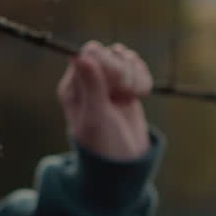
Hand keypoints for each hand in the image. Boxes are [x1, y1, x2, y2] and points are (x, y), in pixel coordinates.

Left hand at [57, 41, 152, 160]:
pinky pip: (137, 67)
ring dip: (135, 75)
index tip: (115, 87)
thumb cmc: (103, 146)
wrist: (124, 164)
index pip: (90, 53)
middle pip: (110, 52)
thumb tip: (80, 55)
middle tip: (124, 95)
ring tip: (131, 97)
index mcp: (73, 86)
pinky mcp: (125, 85)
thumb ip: (91, 87)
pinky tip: (138, 96)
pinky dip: (143, 80)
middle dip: (124, 71)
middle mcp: (88, 80)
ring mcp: (107, 81)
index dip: (108, 64)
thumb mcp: (96, 118)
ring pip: (126, 57)